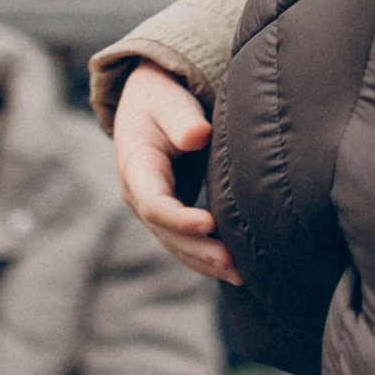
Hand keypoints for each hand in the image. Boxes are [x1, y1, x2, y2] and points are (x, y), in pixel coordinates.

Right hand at [111, 66, 239, 282]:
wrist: (150, 102)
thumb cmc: (162, 99)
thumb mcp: (167, 100)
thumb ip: (181, 118)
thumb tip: (198, 135)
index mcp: (135, 167)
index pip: (153, 201)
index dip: (178, 217)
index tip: (208, 223)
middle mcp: (139, 195)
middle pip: (166, 232)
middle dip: (198, 250)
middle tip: (232, 262)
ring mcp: (153, 208)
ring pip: (175, 244)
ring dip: (205, 262)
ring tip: (239, 275)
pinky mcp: (170, 213)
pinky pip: (185, 241)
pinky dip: (205, 257)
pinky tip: (233, 269)